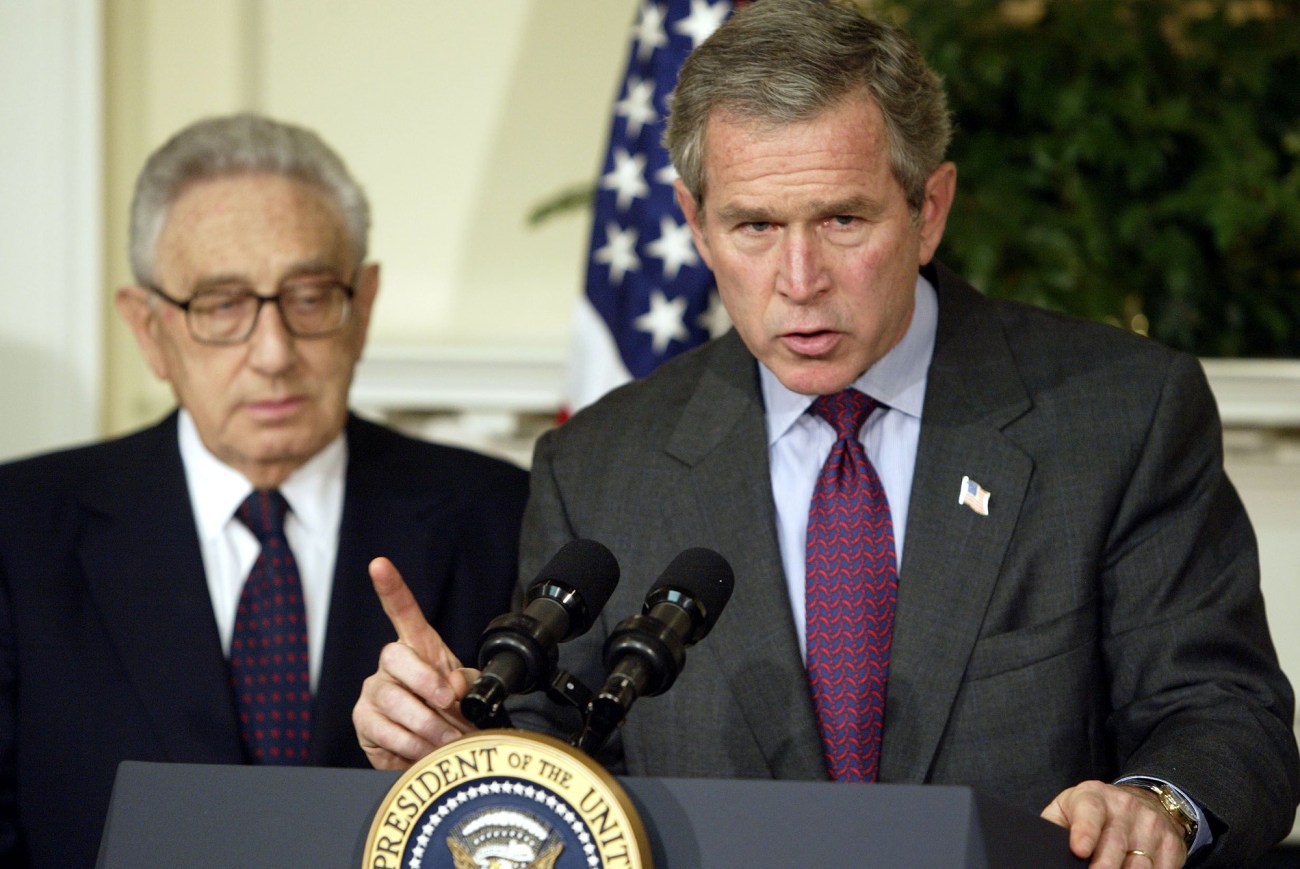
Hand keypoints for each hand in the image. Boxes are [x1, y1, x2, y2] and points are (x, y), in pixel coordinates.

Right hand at [352, 557, 480, 769]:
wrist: (436, 751)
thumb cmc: (451, 713)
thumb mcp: (467, 693)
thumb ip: (466, 683)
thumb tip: (453, 685)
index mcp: (419, 647)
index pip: (402, 611)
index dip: (391, 587)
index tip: (379, 565)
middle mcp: (390, 664)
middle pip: (395, 657)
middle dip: (426, 681)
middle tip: (448, 704)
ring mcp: (373, 691)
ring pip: (393, 700)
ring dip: (426, 723)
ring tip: (445, 738)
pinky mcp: (363, 721)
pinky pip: (384, 730)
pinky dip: (411, 743)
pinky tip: (423, 748)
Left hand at [1041, 781, 1187, 867]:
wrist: (1143, 801)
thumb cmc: (1094, 812)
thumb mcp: (1069, 809)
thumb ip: (1055, 827)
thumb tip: (1043, 850)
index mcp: (1094, 796)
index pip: (1090, 813)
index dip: (1085, 832)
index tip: (1079, 851)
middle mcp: (1126, 807)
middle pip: (1115, 845)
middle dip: (1104, 867)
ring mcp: (1152, 825)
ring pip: (1140, 865)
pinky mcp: (1172, 844)